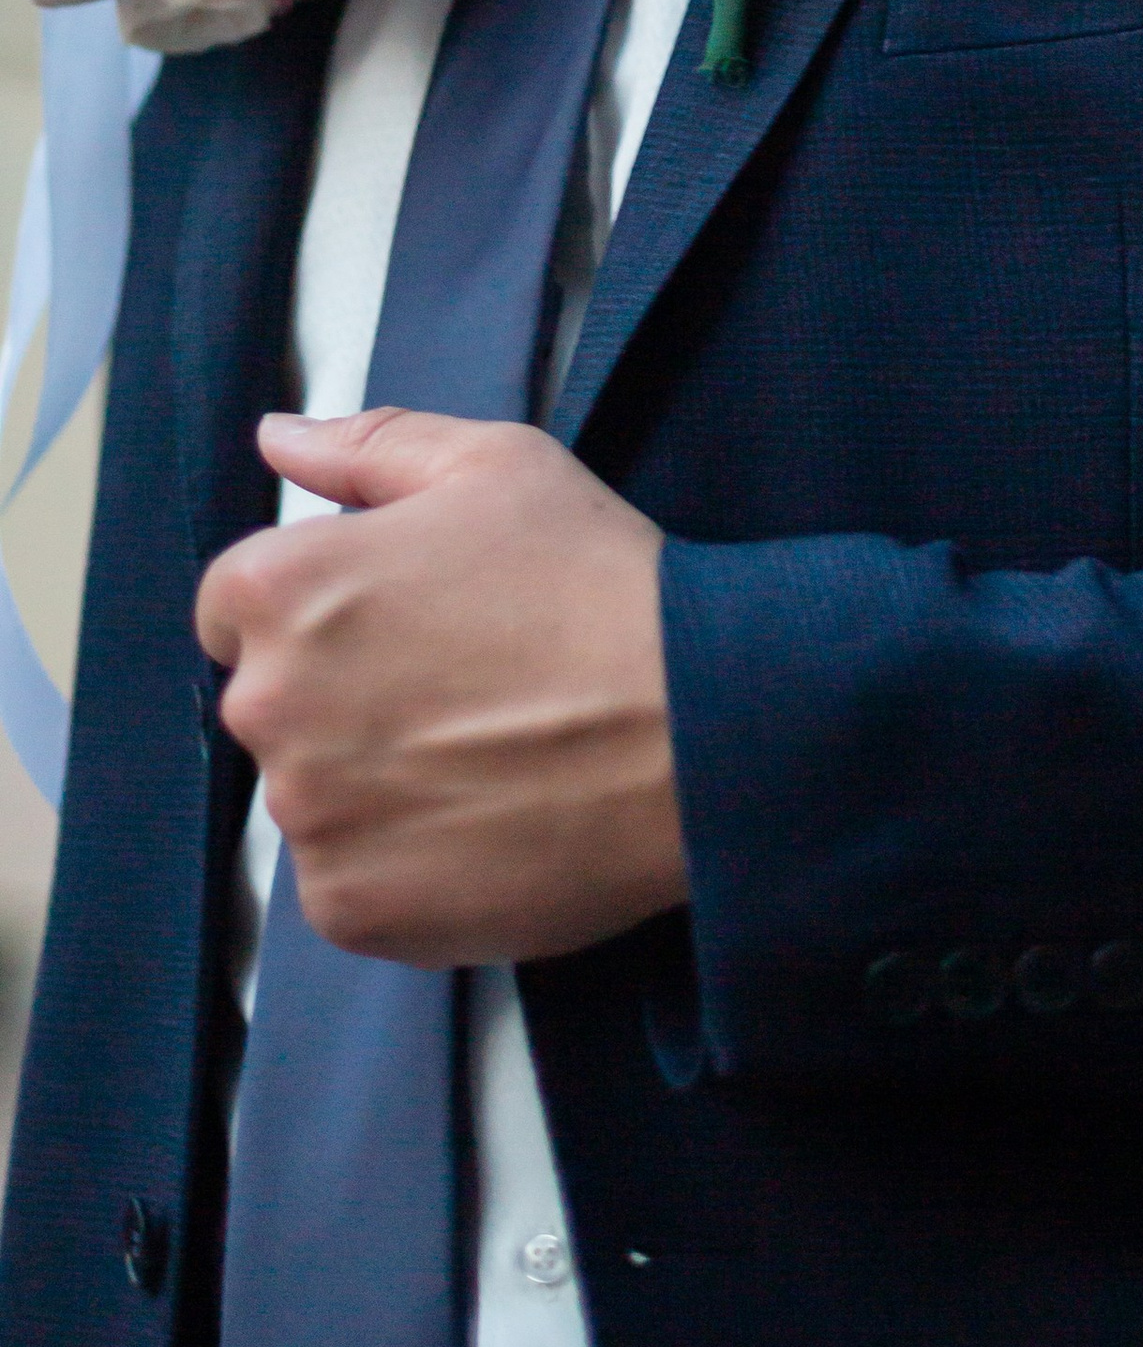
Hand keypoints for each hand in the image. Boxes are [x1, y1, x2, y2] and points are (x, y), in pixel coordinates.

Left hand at [198, 411, 688, 964]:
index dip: (325, 613)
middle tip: (467, 692)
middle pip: (275, 707)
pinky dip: (407, 866)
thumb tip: (283, 439)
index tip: (404, 630)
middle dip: (348, 700)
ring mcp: (307, 817)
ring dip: (378, 786)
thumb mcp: (496, 466)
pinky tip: (491, 823)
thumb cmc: (602, 584)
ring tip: (493, 758)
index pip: (238, 609)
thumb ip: (369, 446)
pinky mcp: (352, 907)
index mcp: (284, 588)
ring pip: (316, 799)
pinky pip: (351, 886)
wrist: (700, 723)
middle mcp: (269, 706)